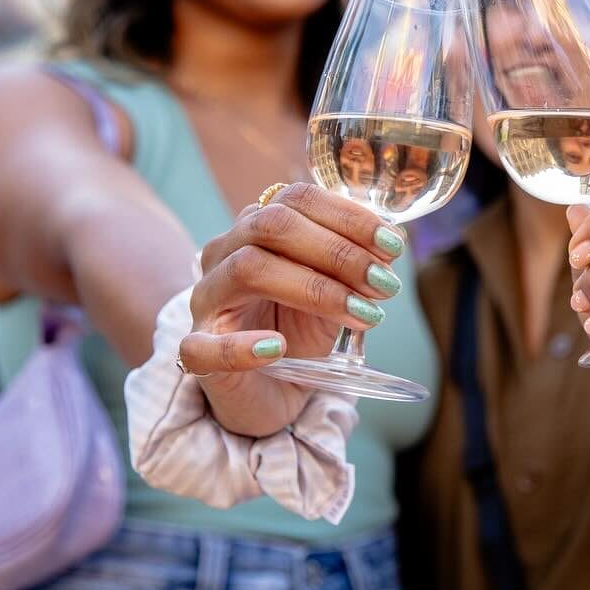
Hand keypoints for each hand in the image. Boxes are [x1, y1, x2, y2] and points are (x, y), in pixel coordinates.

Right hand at [177, 182, 404, 436]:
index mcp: (256, 228)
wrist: (269, 390)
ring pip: (247, 268)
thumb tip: (391, 243)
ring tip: (362, 315)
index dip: (349, 217)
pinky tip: (276, 348)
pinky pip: (202, 346)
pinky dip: (241, 348)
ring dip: (315, 289)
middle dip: (339, 251)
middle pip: (272, 225)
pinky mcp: (197, 352)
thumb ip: (354, 264)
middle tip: (384, 283)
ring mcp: (206, 301)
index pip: (297, 199)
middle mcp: (224, 254)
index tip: (392, 245)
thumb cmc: (298, 330)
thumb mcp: (334, 291)